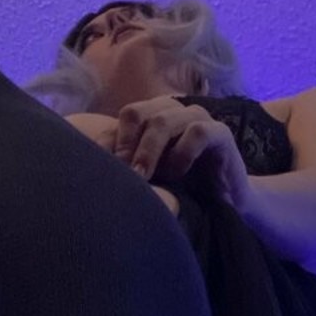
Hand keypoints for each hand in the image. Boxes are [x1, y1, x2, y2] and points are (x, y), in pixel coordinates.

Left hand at [98, 96, 251, 211]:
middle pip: (136, 113)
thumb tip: (89, 164)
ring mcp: (197, 117)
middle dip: (126, 145)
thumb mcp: (148, 176)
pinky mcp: (220, 132)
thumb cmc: (183, 189)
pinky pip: (197, 132)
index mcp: (152, 116)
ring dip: (149, 152)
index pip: (121, 120)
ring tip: (146, 178)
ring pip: (163, 120)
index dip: (108, 144)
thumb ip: (124, 164)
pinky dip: (182, 154)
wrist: (225, 204)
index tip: (102, 173)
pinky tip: (178, 174)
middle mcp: (172, 111)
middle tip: (124, 175)